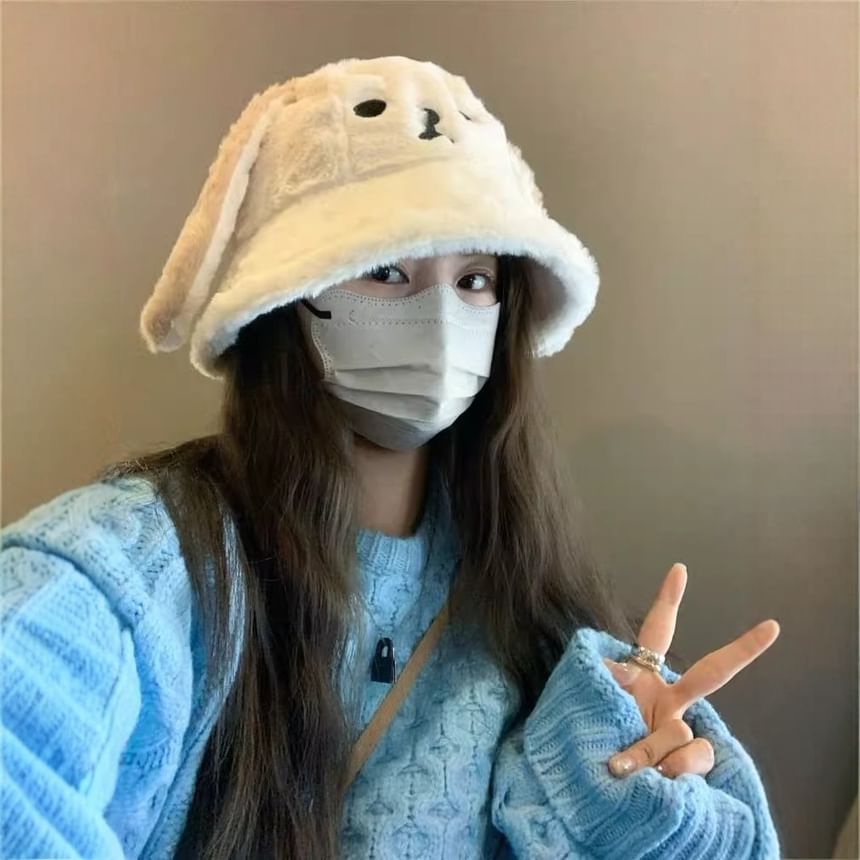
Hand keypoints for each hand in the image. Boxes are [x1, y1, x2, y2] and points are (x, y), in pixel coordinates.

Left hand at [602, 562, 779, 779]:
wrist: (584, 792)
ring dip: (646, 748)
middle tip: (771, 628)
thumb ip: (607, 679)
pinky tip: (652, 779)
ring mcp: (680, 735)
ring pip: (681, 732)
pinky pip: (693, 759)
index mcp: (642, 679)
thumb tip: (625, 670)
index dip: (667, 602)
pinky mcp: (688, 767)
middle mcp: (666, 703)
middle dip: (742, 650)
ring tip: (622, 765)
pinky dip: (669, 770)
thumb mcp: (584, 700)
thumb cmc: (580, 738)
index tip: (679, 570)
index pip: (654, 634)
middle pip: (711, 674)